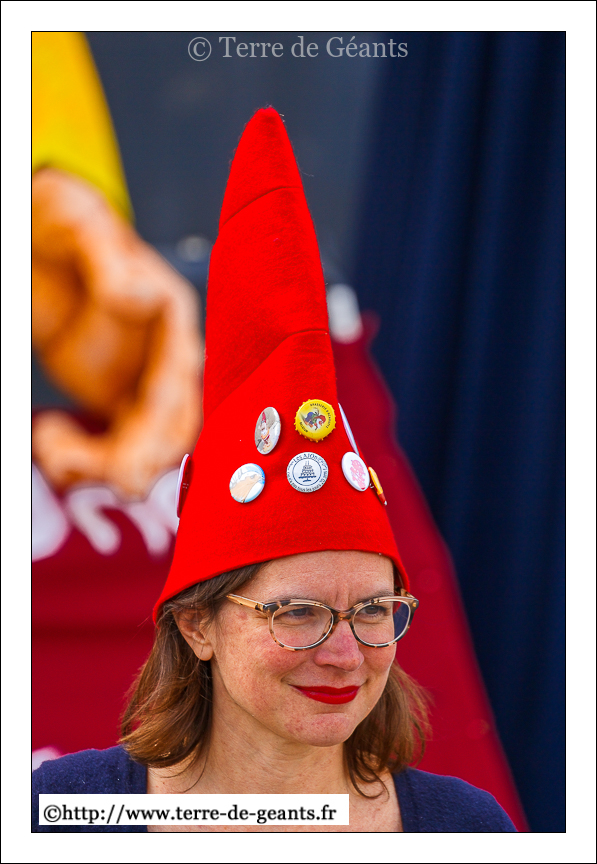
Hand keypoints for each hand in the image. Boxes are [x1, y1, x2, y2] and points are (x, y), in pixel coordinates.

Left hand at [32, 168, 202, 498]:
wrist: (41, 246)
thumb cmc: (63, 221)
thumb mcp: (78, 219)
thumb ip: (108, 253)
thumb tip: (137, 295)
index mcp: (169, 311)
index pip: (183, 371)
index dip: (169, 413)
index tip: (140, 443)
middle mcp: (165, 354)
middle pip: (175, 422)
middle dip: (148, 457)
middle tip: (119, 482)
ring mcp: (142, 382)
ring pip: (148, 445)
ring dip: (110, 466)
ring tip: (56, 456)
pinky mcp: (115, 401)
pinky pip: (115, 447)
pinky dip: (86, 460)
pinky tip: (52, 442)